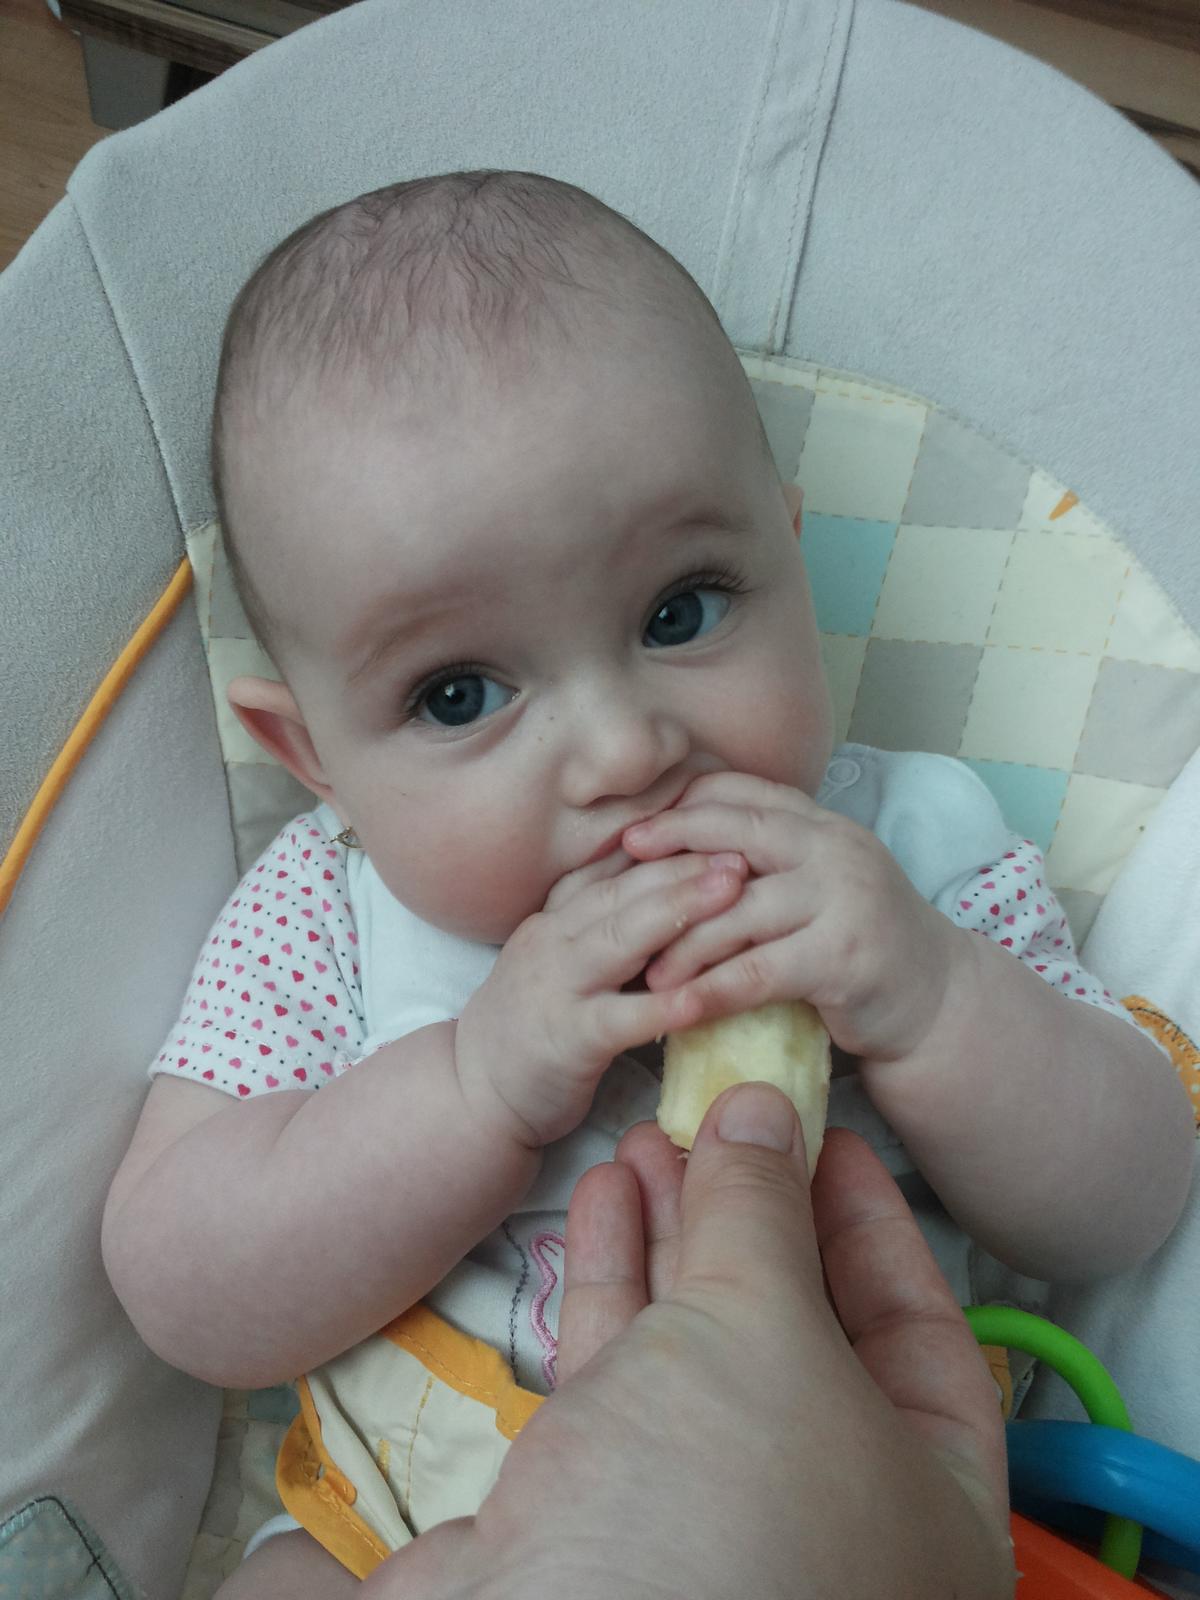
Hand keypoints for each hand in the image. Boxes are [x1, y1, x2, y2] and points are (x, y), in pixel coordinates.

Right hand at [363, 1086, 1012, 1599]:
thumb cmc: (716, 1509)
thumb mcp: (763, 1333)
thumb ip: (763, 1211)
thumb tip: (763, 1108)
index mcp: (926, 1502)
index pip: (923, 1333)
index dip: (873, 1223)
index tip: (827, 1133)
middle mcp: (826, 1516)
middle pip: (802, 1328)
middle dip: (753, 1212)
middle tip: (717, 1113)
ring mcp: (711, 1518)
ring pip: (702, 1344)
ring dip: (671, 1229)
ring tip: (646, 1135)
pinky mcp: (605, 1511)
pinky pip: (626, 1373)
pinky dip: (613, 1279)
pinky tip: (603, 1196)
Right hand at [454, 850, 747, 1147]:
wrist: (473, 1091)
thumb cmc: (534, 1024)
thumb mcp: (562, 958)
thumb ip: (606, 925)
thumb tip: (673, 889)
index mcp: (557, 917)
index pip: (614, 864)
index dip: (667, 840)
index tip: (719, 819)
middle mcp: (554, 939)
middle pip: (624, 889)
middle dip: (686, 863)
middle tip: (744, 844)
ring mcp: (556, 987)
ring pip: (621, 938)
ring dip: (680, 909)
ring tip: (734, 891)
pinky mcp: (565, 1040)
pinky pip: (617, 1018)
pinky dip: (659, 1007)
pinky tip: (701, 998)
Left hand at [622, 770, 962, 1063]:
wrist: (935, 1003)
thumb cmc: (856, 945)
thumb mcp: (815, 887)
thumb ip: (766, 863)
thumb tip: (676, 851)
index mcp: (823, 825)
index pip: (743, 793)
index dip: (683, 807)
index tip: (631, 830)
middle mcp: (836, 850)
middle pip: (737, 833)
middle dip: (672, 846)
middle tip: (619, 869)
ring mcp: (845, 900)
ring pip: (741, 908)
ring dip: (683, 940)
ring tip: (643, 969)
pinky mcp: (844, 957)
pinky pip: (760, 970)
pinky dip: (713, 989)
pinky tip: (678, 1007)